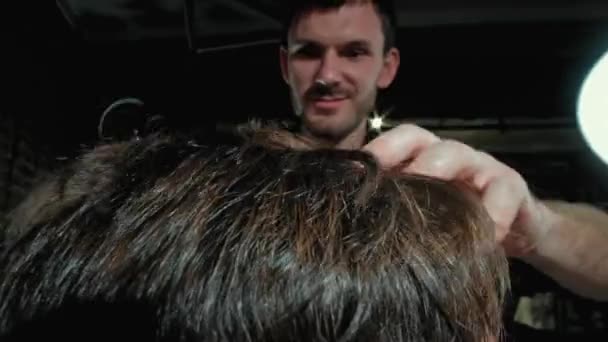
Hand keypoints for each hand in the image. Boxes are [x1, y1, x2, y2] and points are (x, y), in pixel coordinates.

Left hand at [362, 124, 552, 257]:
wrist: (517, 230)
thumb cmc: (458, 218)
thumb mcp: (427, 212)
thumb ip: (396, 209)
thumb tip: (352, 220)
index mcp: (421, 158)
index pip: (396, 142)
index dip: (377, 151)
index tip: (352, 171)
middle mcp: (447, 156)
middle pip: (422, 141)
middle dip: (400, 155)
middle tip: (386, 183)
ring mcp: (480, 166)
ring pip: (460, 155)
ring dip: (441, 173)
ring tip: (427, 202)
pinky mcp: (512, 187)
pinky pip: (503, 194)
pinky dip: (493, 215)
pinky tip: (484, 238)